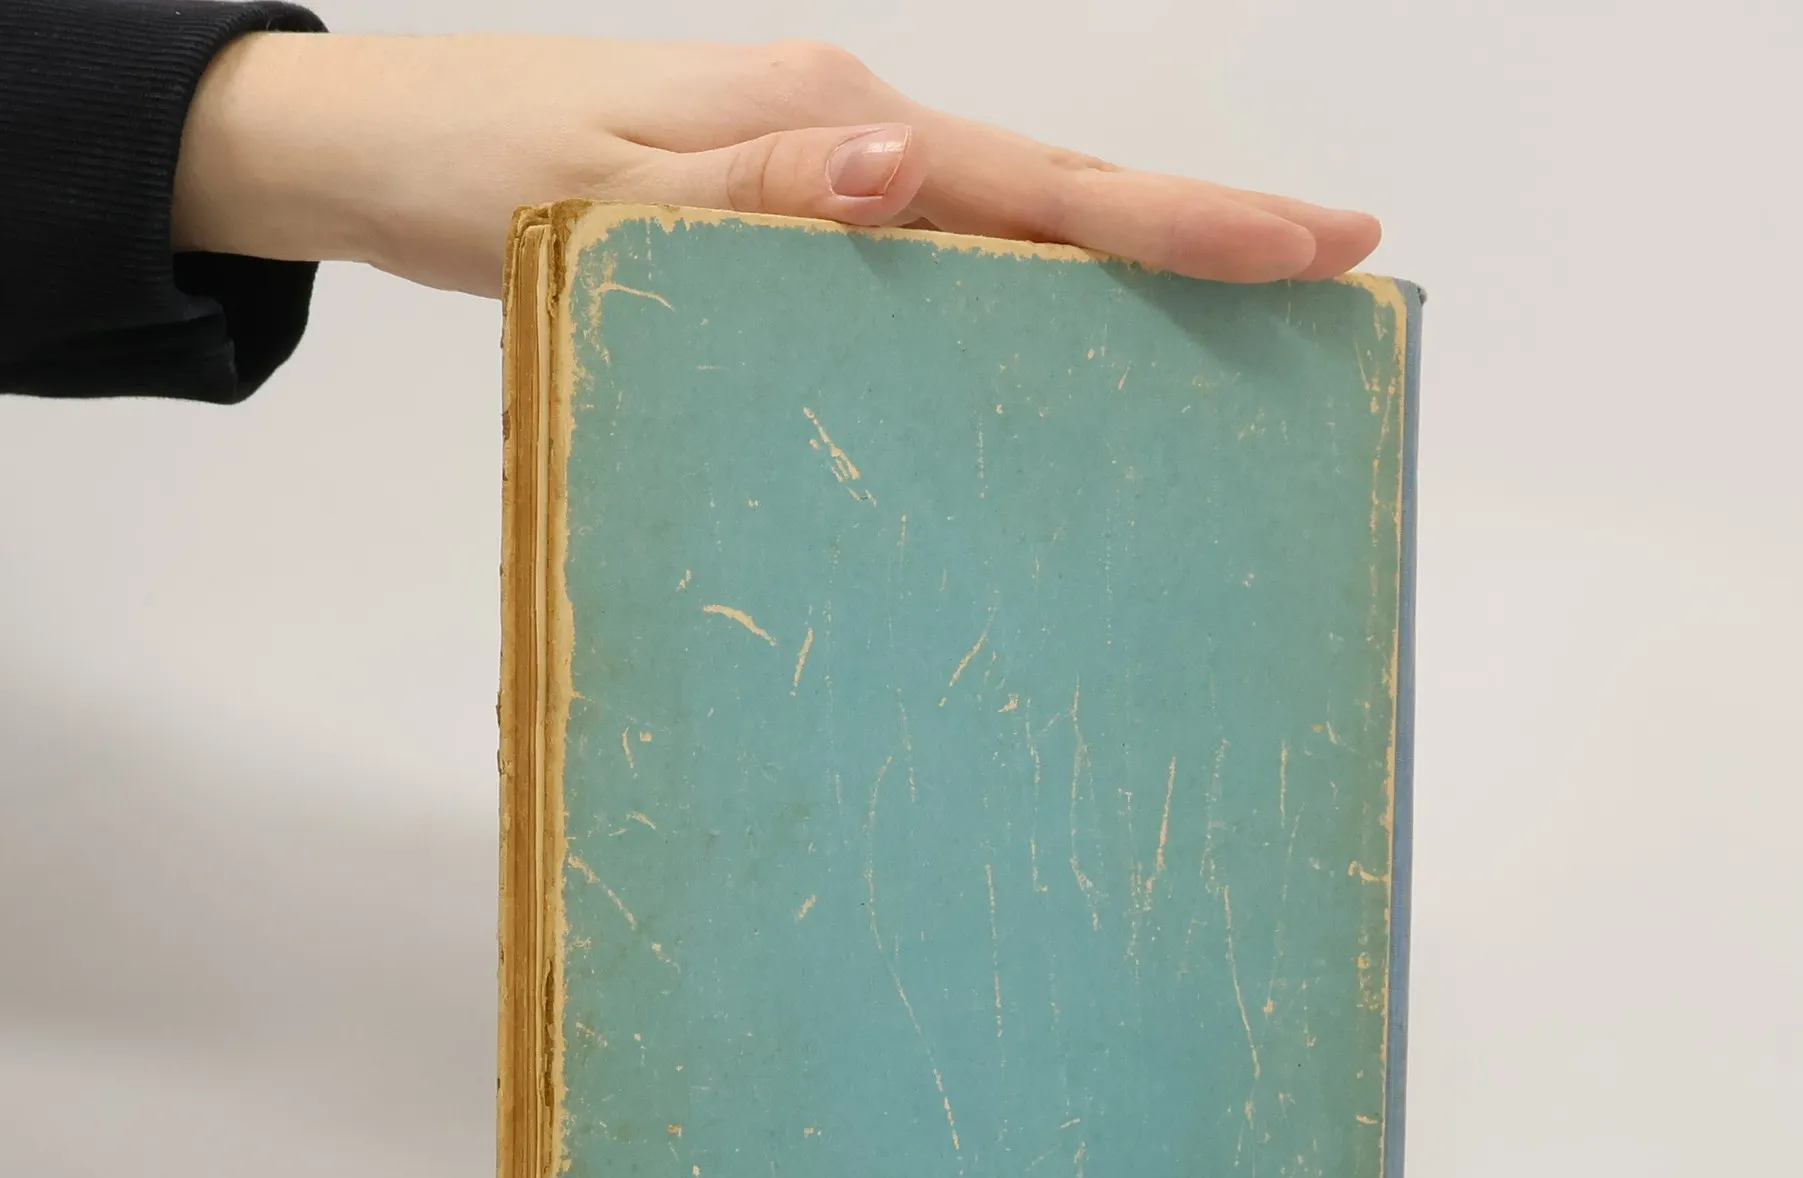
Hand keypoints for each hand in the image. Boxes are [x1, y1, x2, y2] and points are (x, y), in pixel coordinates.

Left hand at [173, 35, 1380, 295]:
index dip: (1183, 217)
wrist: (383, 152)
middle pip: (1055, 192)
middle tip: (1324, 271)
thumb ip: (757, 195)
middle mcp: (849, 134)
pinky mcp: (792, 206)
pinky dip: (1017, 286)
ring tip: (1229, 310)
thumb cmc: (483, 181)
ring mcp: (826, 165)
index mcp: (830, 124)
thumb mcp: (607, 198)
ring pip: (1005, 223)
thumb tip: (909, 171)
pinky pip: (937, 252)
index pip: (1040, 183)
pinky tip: (1052, 332)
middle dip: (1194, 231)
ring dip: (1118, 262)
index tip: (1319, 238)